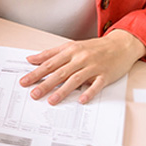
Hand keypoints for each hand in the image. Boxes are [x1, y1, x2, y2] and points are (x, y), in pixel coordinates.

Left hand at [20, 29, 145, 104]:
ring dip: (63, 91)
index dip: (35, 73)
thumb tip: (31, 59)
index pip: (49, 64)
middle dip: (45, 84)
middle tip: (34, 94)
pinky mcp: (105, 75)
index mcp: (70, 51)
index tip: (24, 82)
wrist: (121, 44)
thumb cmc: (94, 47)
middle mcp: (80, 58)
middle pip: (59, 72)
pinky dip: (89, 92)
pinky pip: (96, 84)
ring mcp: (93, 67)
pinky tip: (81, 100)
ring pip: (75, 79)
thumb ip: (50, 53)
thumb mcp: (71, 46)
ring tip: (52, 101)